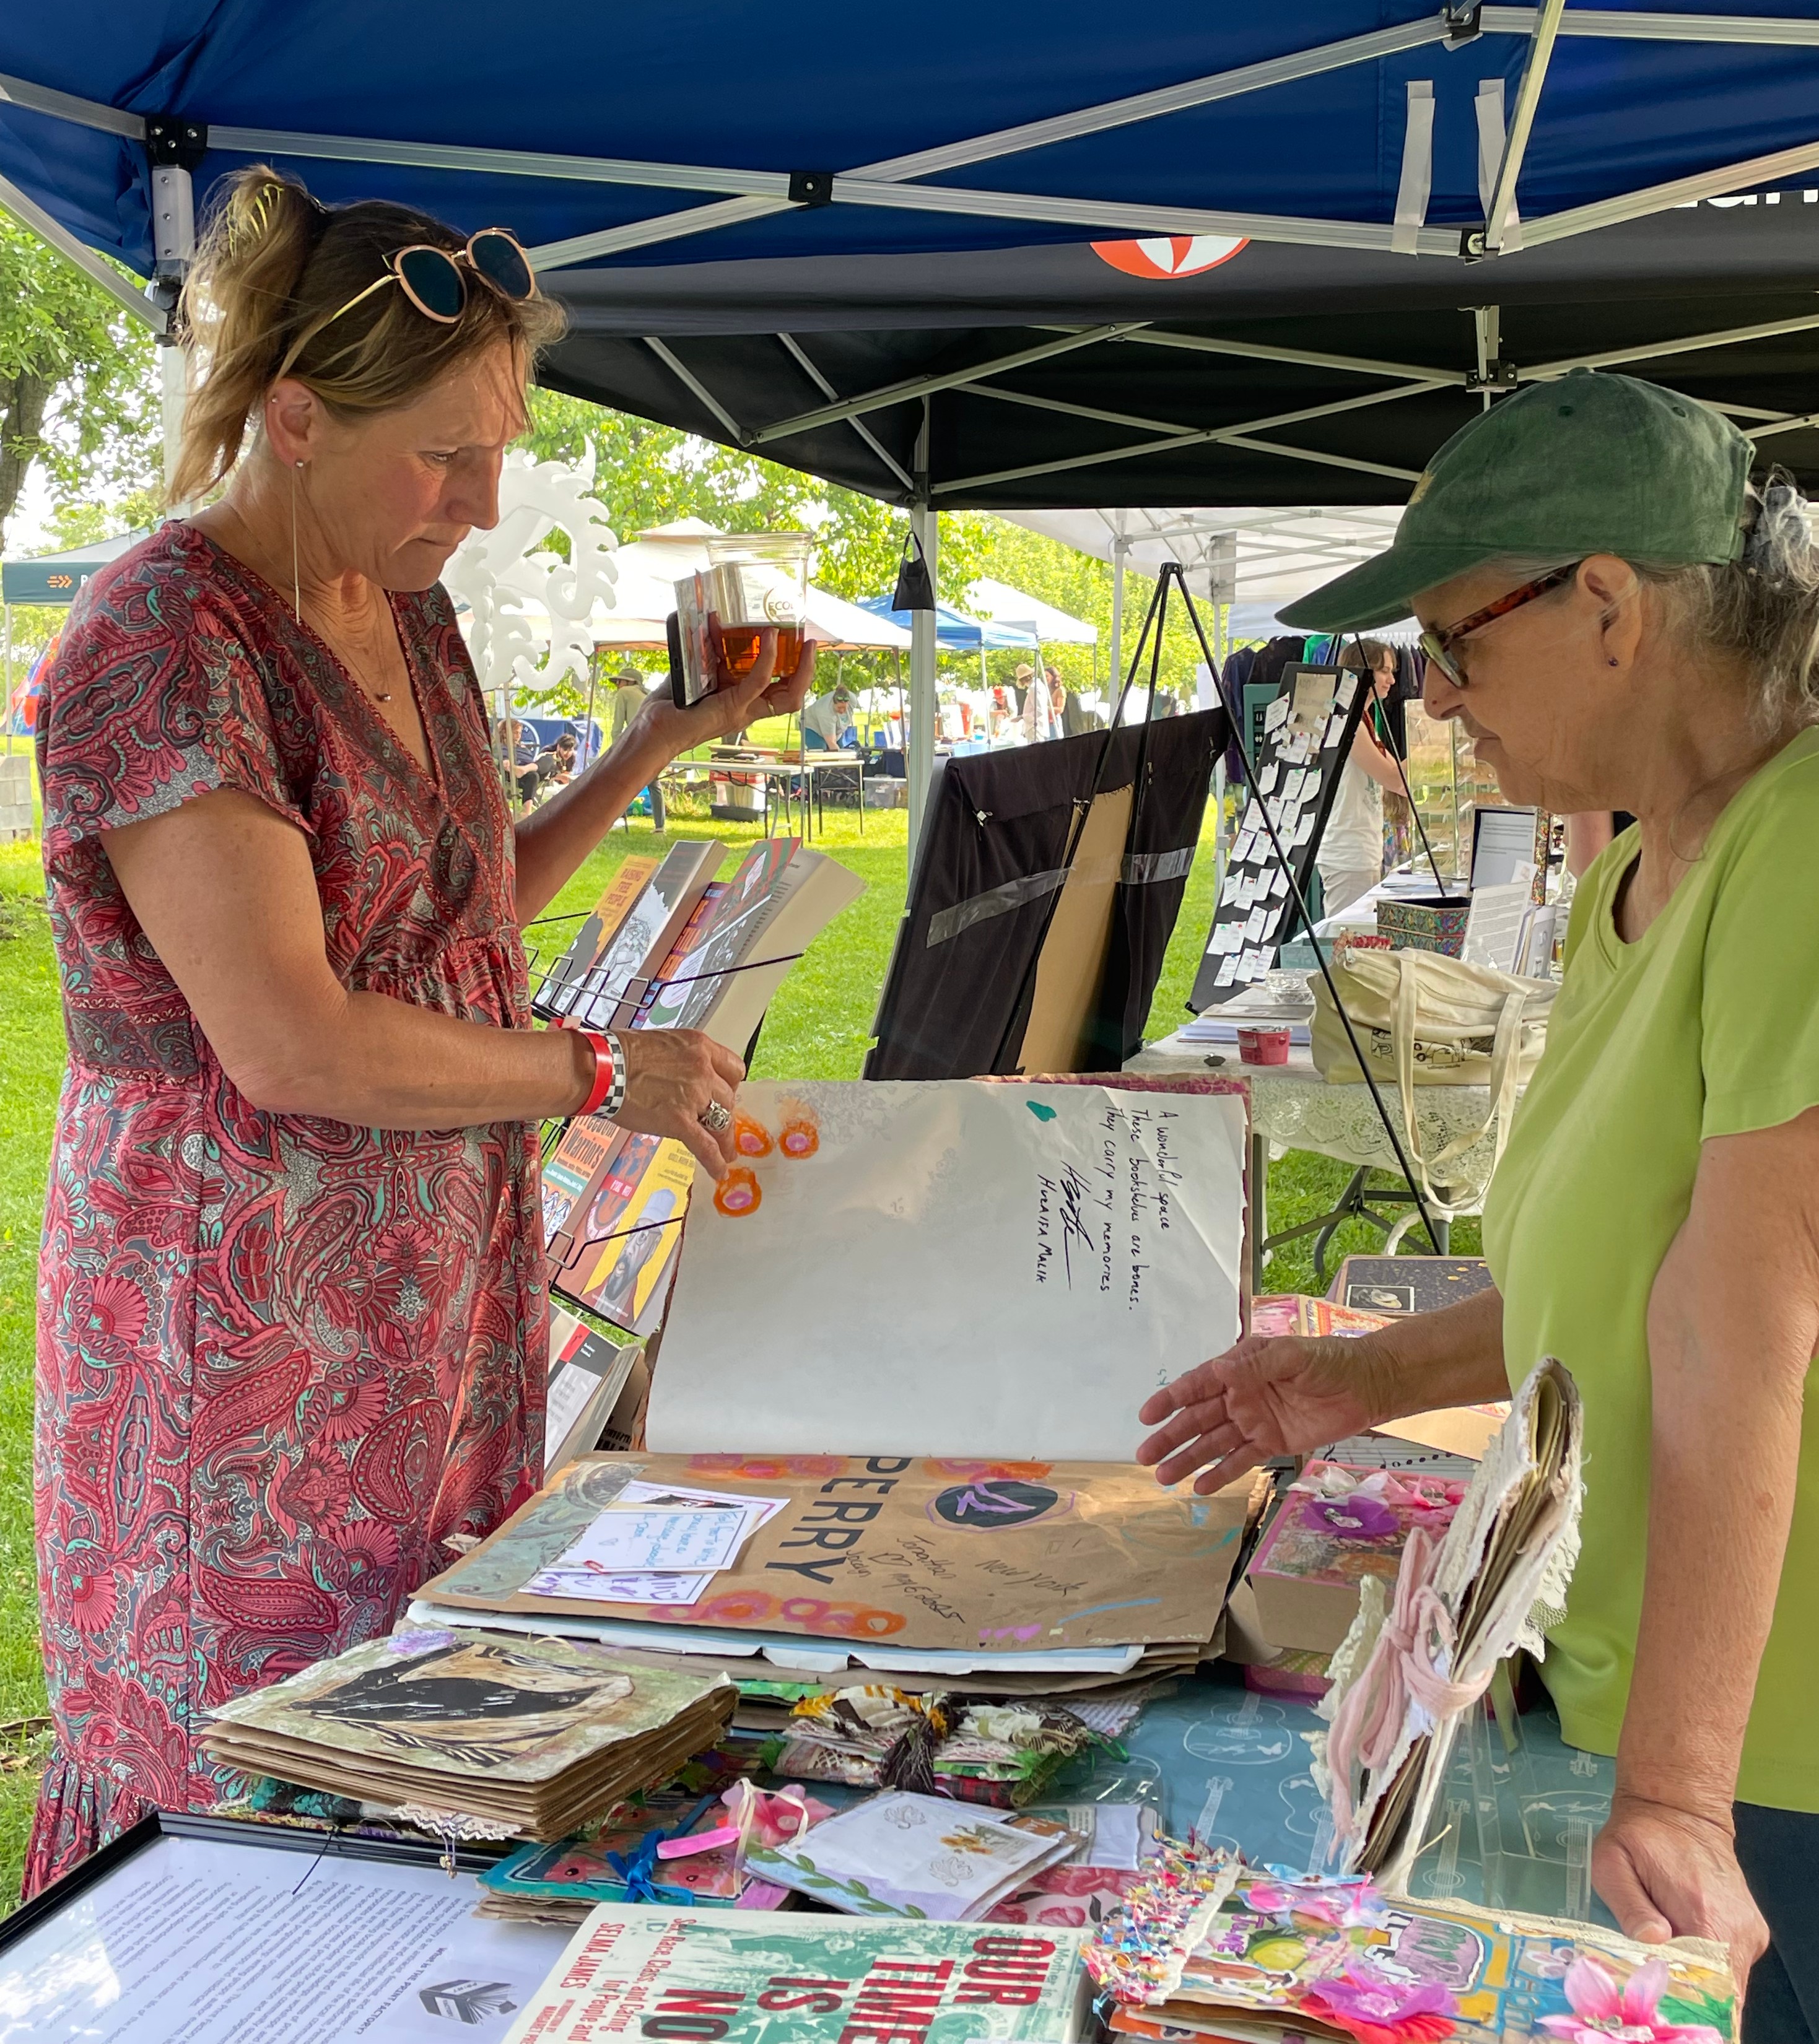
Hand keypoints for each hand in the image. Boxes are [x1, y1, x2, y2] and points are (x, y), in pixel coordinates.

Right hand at [614, 1027, 745, 1173]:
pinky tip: (719, 1171)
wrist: (602, 1068)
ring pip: (722, 1123)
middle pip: (728, 1099)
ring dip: (724, 1140)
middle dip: (725, 1114)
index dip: (730, 1086)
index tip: (725, 1095)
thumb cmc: (620, 1055)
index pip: (733, 1069)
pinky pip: (705, 1146)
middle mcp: (703, 1070)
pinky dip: (714, 1161)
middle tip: (721, 1125)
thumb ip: (682, 1062)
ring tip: (726, 1152)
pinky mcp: (679, 1122)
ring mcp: (693, 1096)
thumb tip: (683, 1081)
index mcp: (700, 1048)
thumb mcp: (664, 1045)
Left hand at [628, 630, 818, 766]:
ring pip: (789, 695)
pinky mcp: (732, 706)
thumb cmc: (673, 703)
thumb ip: (709, 648)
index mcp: (743, 701)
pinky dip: (767, 659)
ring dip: (802, 669)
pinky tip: (769, 638)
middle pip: (793, 695)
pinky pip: (759, 681)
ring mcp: (743, 710)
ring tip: (805, 645)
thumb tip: (714, 619)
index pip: (780, 689)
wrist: (655, 726)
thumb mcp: (698, 669)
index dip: (795, 670)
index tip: (798, 645)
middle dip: (807, 670)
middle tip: (810, 645)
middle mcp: (748, 709)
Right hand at [1135, 1334, 1388, 1491]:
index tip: (1146, 1415)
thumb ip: (1255, 1367)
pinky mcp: (1271, 1443)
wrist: (1367, 1386)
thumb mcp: (1292, 1356)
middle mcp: (1240, 1394)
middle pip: (1198, 1418)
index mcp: (1240, 1367)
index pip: (1198, 1384)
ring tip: (1163, 1478)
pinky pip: (1240, 1460)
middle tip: (1144, 1456)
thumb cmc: (1329, 1361)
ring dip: (1188, 1459)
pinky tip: (1200, 1488)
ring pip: (1213, 1443)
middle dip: (1171, 1436)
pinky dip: (1220, 1474)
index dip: (1171, 1399)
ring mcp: (1254, 1421)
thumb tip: (1218, 1371)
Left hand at [1593, 1792, 1767, 1981]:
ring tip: (1662, 1973)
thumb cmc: (1638, 1836)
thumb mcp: (1613, 1862)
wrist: (1678, 1806)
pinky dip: (1706, 1972)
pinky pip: (1730, 1969)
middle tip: (1652, 1989)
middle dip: (1687, 1998)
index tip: (1651, 1994)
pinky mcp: (1750, 1933)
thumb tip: (1651, 1943)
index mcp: (1706, 1915)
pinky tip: (1679, 1959)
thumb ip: (1629, 1907)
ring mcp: (1749, 1934)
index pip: (1707, 1986)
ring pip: (1727, 1986)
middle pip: (1720, 1995)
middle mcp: (1737, 1930)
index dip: (1679, 1999)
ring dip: (1696, 1985)